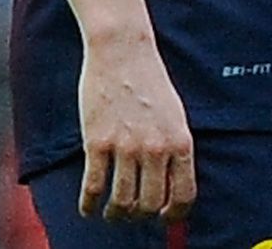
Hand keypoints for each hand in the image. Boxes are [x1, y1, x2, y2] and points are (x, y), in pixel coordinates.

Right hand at [77, 29, 193, 221]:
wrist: (123, 53)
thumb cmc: (150, 83)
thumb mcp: (175, 115)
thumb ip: (175, 148)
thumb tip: (172, 184)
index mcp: (181, 141)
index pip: (184, 194)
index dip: (174, 215)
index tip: (164, 219)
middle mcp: (156, 147)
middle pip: (150, 205)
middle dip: (140, 217)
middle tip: (132, 215)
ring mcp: (126, 146)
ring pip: (121, 202)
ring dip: (115, 215)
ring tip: (111, 214)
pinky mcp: (97, 142)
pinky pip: (93, 187)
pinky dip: (89, 205)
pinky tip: (88, 208)